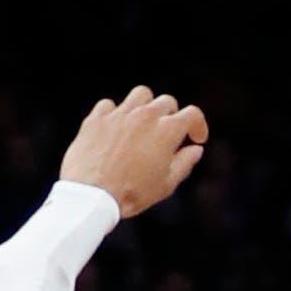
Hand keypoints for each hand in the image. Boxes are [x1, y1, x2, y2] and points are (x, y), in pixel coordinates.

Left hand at [60, 85, 209, 217]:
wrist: (92, 194)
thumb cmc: (132, 193)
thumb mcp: (166, 184)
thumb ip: (184, 163)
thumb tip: (195, 150)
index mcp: (166, 131)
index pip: (192, 114)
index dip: (198, 125)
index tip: (196, 137)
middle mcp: (145, 116)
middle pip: (166, 102)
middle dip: (173, 116)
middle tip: (169, 133)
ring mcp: (119, 114)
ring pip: (140, 95)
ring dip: (147, 106)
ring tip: (144, 123)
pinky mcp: (97, 118)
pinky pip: (110, 105)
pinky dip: (116, 114)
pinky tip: (117, 129)